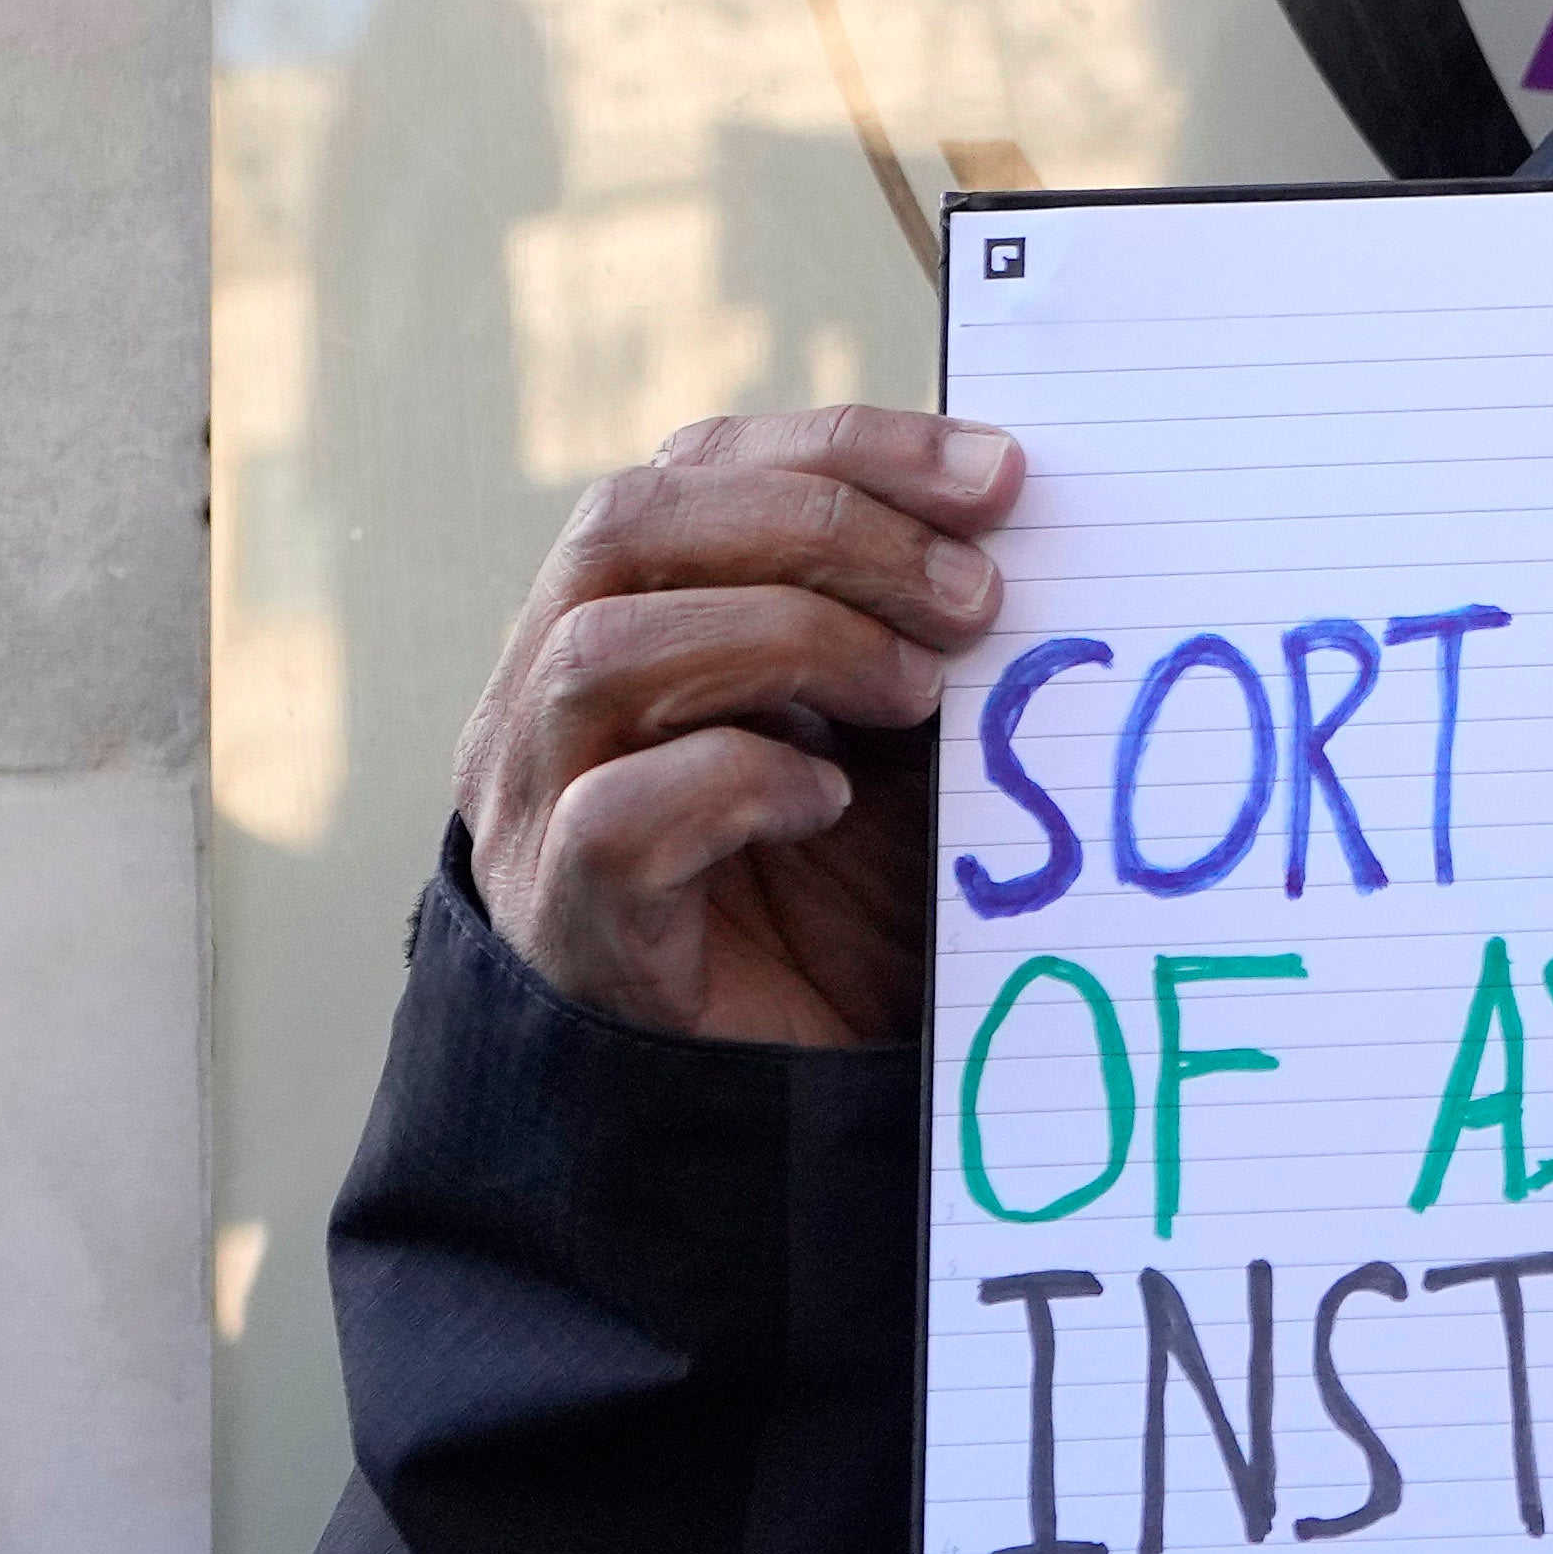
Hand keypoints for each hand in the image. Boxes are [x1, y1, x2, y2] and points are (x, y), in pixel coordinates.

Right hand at [460, 408, 1023, 1048]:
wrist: (784, 1107)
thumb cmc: (840, 906)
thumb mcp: (897, 742)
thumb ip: (917, 632)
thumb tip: (1015, 519)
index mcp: (627, 616)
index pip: (696, 463)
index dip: (845, 446)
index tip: (998, 475)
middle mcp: (551, 695)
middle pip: (629, 522)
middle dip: (824, 526)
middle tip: (975, 596)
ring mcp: (537, 806)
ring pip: (601, 650)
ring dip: (788, 638)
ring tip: (916, 692)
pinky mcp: (572, 920)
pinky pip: (615, 814)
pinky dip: (736, 779)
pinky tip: (829, 800)